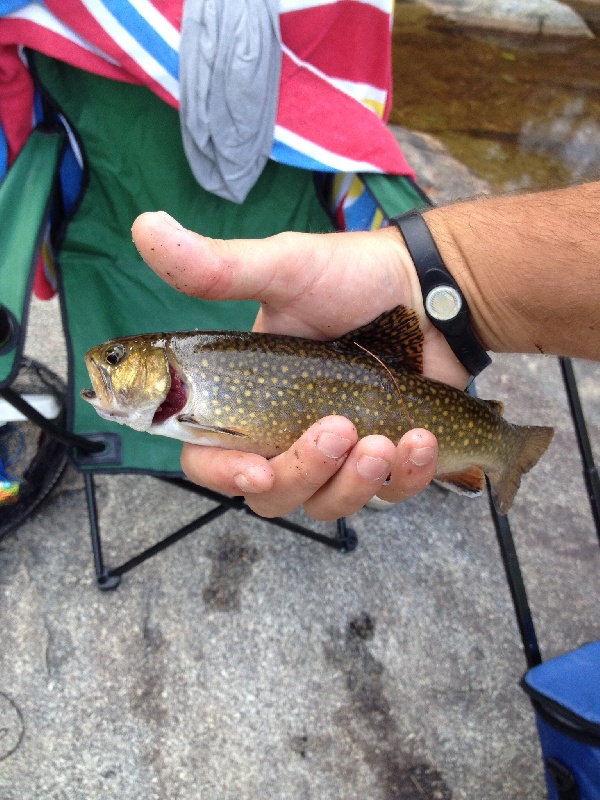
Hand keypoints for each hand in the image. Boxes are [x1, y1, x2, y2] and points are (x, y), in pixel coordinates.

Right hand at [132, 211, 467, 519]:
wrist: (428, 289)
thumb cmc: (349, 277)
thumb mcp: (283, 269)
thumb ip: (218, 268)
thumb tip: (145, 226)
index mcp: (245, 399)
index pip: (209, 455)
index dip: (223, 473)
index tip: (257, 471)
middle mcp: (285, 433)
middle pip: (271, 494)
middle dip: (304, 472)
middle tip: (338, 428)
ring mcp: (337, 454)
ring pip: (326, 504)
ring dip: (355, 482)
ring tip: (386, 439)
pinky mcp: (386, 461)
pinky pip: (388, 496)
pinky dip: (406, 477)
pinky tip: (421, 440)